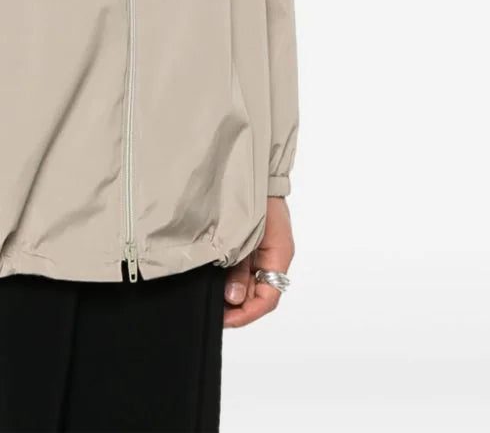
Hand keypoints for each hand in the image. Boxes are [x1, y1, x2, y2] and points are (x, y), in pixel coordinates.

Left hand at [222, 195, 293, 328]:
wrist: (255, 168)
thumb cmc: (257, 195)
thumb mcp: (248, 235)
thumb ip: (241, 268)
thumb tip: (234, 299)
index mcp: (279, 256)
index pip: (267, 298)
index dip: (247, 314)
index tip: (225, 319)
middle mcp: (272, 257)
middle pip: (257, 294)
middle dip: (236, 306)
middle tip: (212, 311)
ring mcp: (260, 250)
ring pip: (248, 282)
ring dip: (230, 292)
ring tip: (210, 298)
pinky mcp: (247, 242)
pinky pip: (240, 267)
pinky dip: (228, 276)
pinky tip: (212, 278)